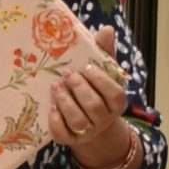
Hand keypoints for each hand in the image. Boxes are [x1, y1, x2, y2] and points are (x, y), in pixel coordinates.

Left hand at [46, 27, 134, 168]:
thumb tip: (107, 29)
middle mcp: (104, 119)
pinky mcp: (69, 140)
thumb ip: (104, 52)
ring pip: (78, 121)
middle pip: (95, 107)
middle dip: (80, 89)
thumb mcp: (102, 71)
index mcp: (117, 103)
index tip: (86, 68)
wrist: (88, 121)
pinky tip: (51, 107)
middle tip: (67, 75)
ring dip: (66, 103)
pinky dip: (56, 121)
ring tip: (56, 88)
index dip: (100, 81)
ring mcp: (87, 131)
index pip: (115, 94)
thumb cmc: (95, 89)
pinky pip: (62, 134)